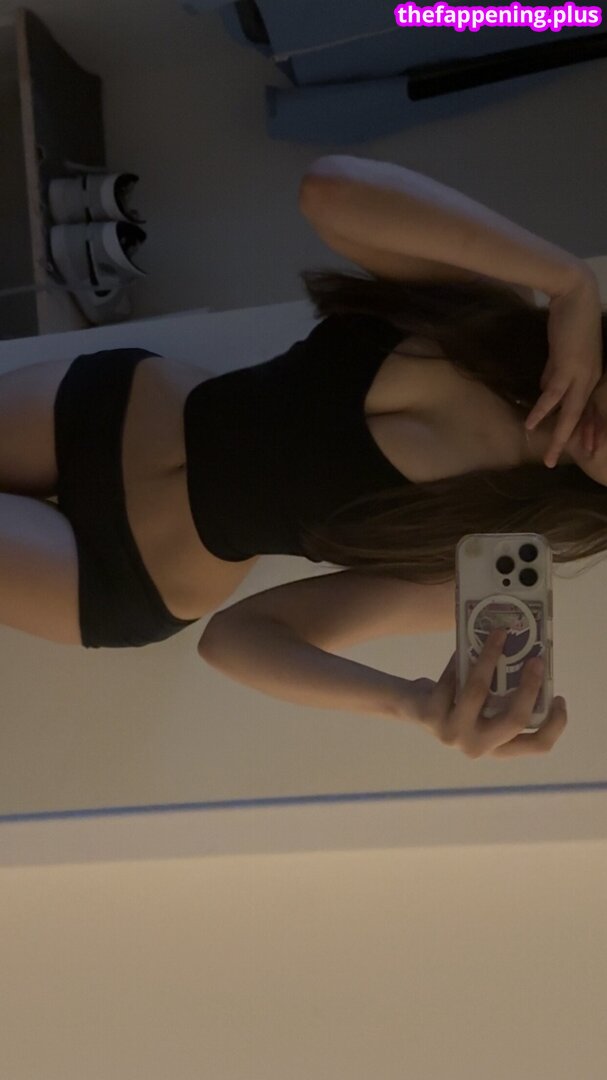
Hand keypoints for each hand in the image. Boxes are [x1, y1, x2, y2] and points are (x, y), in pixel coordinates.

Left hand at [405, 629, 567, 757]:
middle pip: (514, 720)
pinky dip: (459, 658)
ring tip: (499, 633)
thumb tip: (532, 662)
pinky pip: (452, 679)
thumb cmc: (457, 705)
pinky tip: (463, 646)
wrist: (409, 707)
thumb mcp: (484, 709)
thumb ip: (505, 699)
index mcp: (497, 747)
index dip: (554, 723)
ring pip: (479, 691)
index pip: (537, 745)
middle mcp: (477, 746)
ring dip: (491, 657)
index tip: (560, 696)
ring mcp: (452, 734)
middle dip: (530, 686)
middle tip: (536, 659)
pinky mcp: (430, 716)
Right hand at [525, 268, 602, 468]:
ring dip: (558, 437)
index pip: (590, 410)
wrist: (575, 295)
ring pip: (571, 414)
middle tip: (558, 463)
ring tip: (549, 457)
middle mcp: (591, 380)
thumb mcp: (562, 352)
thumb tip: (544, 389)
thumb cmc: (569, 319)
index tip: (583, 449)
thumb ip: (554, 372)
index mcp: (592, 376)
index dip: (586, 431)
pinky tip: (532, 425)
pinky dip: (543, 411)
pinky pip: (553, 396)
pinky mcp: (568, 367)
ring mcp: (582, 375)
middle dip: (573, 443)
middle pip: (582, 418)